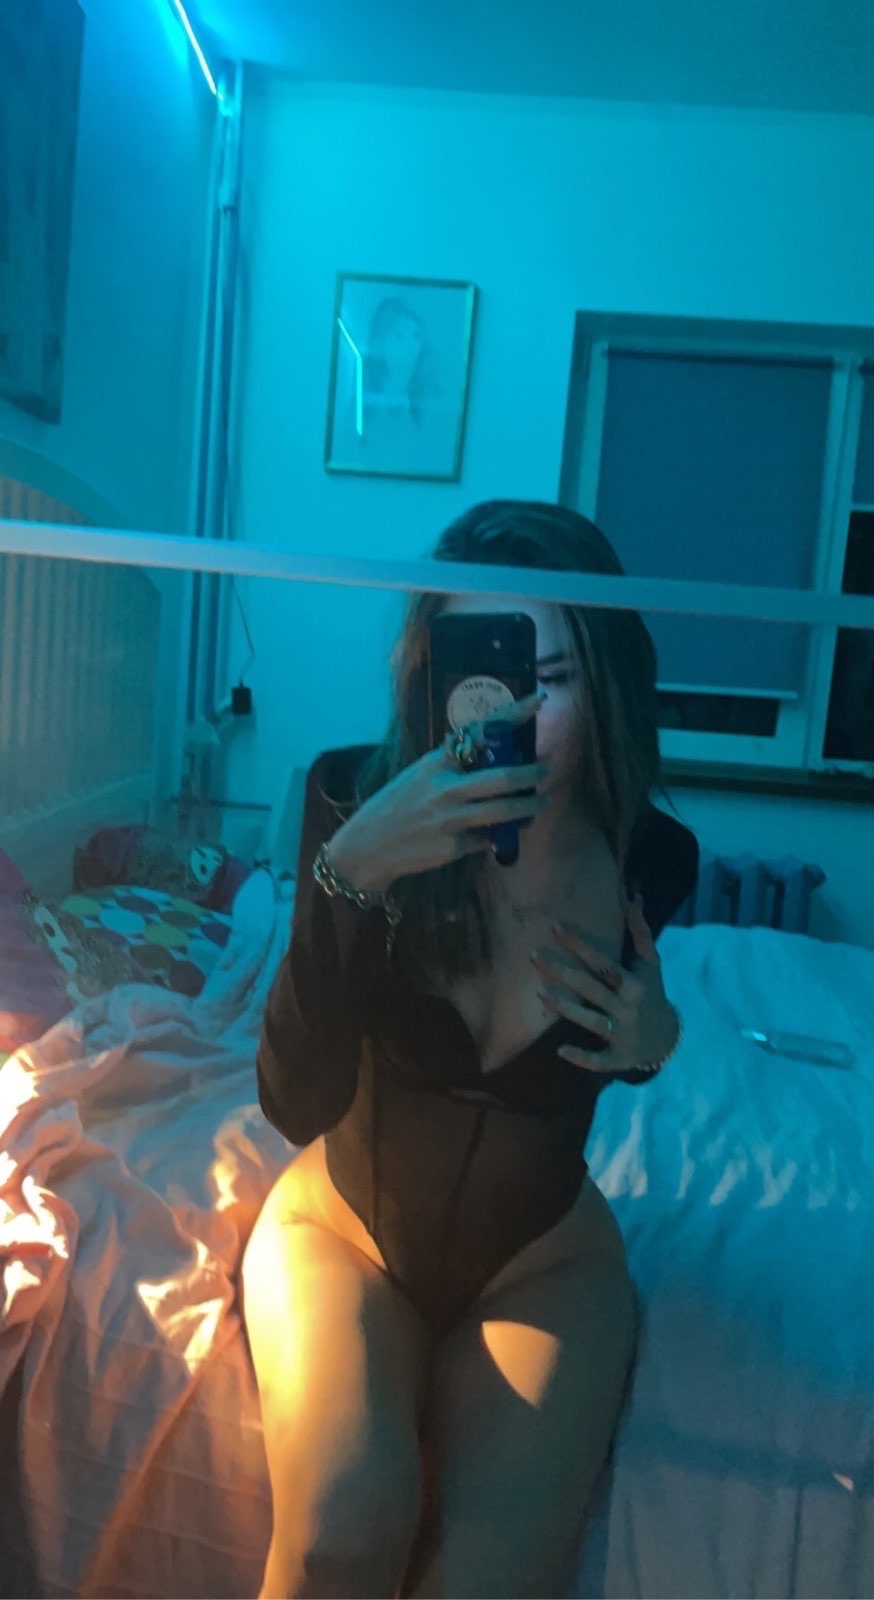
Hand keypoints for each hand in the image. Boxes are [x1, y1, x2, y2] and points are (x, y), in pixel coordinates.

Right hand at [328, 693, 547, 892]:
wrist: (369, 846)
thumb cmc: (398, 806)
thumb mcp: (419, 776)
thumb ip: (451, 766)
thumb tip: (491, 757)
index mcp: (436, 763)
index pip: (479, 731)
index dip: (513, 714)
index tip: (540, 699)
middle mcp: (444, 788)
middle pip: (500, 778)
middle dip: (530, 773)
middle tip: (545, 769)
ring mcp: (450, 819)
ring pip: (503, 812)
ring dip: (529, 806)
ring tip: (543, 801)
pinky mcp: (453, 847)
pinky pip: (488, 838)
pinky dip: (502, 835)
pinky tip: (510, 831)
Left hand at [530, 891, 679, 1073]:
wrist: (667, 1037)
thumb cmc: (650, 992)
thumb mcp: (650, 963)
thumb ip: (640, 931)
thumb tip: (633, 896)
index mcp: (632, 983)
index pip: (601, 961)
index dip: (579, 944)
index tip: (554, 926)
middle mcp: (627, 1007)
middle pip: (590, 987)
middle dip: (562, 971)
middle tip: (532, 955)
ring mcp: (622, 1033)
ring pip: (591, 1021)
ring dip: (566, 1008)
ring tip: (540, 993)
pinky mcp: (619, 1057)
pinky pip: (599, 1060)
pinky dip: (582, 1057)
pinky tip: (560, 1050)